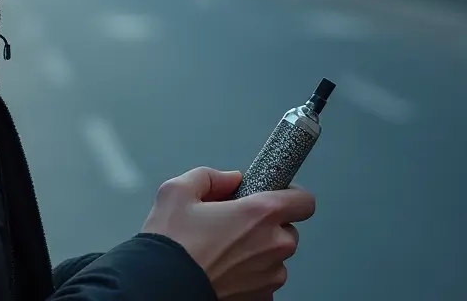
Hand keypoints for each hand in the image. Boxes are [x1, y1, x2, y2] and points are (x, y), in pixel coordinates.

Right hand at [142, 168, 314, 298]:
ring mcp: (269, 276)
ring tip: (225, 250)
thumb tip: (230, 179)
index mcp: (260, 213)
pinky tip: (225, 269)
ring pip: (276, 258)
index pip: (304, 201)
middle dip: (268, 226)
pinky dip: (251, 275)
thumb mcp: (178, 191)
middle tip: (237, 224)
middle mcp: (272, 245)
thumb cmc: (171, 244)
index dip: (291, 195)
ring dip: (259, 252)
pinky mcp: (260, 298)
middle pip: (288, 230)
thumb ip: (210, 177)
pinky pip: (264, 281)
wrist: (161, 287)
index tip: (275, 195)